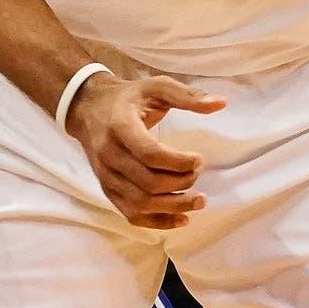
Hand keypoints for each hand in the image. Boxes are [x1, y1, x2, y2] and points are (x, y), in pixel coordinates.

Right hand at [62, 73, 226, 229]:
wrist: (87, 108)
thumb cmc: (127, 97)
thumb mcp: (156, 86)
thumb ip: (187, 95)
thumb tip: (221, 103)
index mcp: (120, 126)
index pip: (150, 154)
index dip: (179, 162)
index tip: (200, 159)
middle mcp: (109, 155)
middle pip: (148, 183)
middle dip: (180, 183)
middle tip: (198, 174)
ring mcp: (106, 176)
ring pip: (141, 203)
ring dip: (174, 206)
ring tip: (199, 200)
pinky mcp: (107, 189)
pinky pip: (131, 214)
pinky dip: (158, 221)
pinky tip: (182, 219)